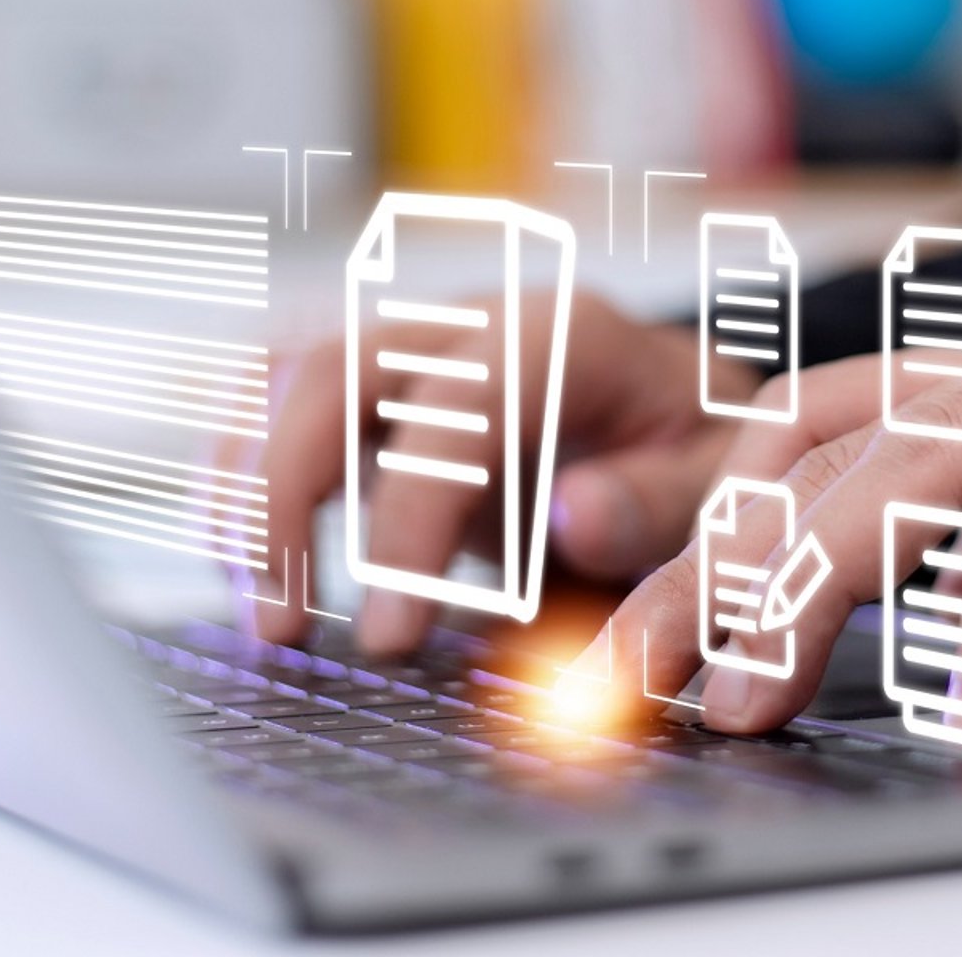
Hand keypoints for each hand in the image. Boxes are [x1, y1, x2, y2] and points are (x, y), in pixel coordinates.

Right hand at [243, 293, 757, 651]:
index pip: (455, 414)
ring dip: (245, 489)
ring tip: (261, 614)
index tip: (391, 640)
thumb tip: (572, 516)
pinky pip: (276, 403)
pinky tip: (247, 568)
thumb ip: (658, 502)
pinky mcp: (378, 386)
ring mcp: (416, 344)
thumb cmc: (702, 456)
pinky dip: (241, 478)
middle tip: (283, 628)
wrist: (686, 416)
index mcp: (563, 337)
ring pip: (283, 376)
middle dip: (283, 494)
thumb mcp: (719, 485)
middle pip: (335, 369)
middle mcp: (473, 321)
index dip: (409, 525)